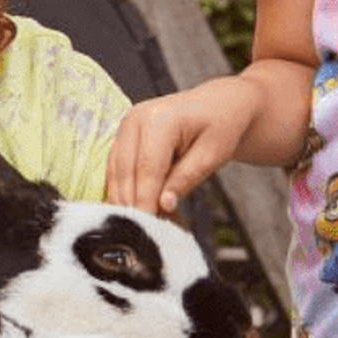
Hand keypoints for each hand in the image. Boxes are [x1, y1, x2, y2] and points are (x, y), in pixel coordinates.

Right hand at [107, 80, 261, 214]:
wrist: (220, 104)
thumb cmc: (222, 125)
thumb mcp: (213, 154)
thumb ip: (186, 178)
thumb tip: (164, 205)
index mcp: (160, 118)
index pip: (147, 168)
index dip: (146, 200)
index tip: (149, 227)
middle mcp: (136, 118)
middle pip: (125, 171)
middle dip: (132, 204)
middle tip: (144, 233)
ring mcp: (126, 125)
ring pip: (115, 172)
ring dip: (125, 199)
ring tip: (142, 223)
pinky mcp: (123, 136)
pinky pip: (116, 168)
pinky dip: (124, 190)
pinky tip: (136, 208)